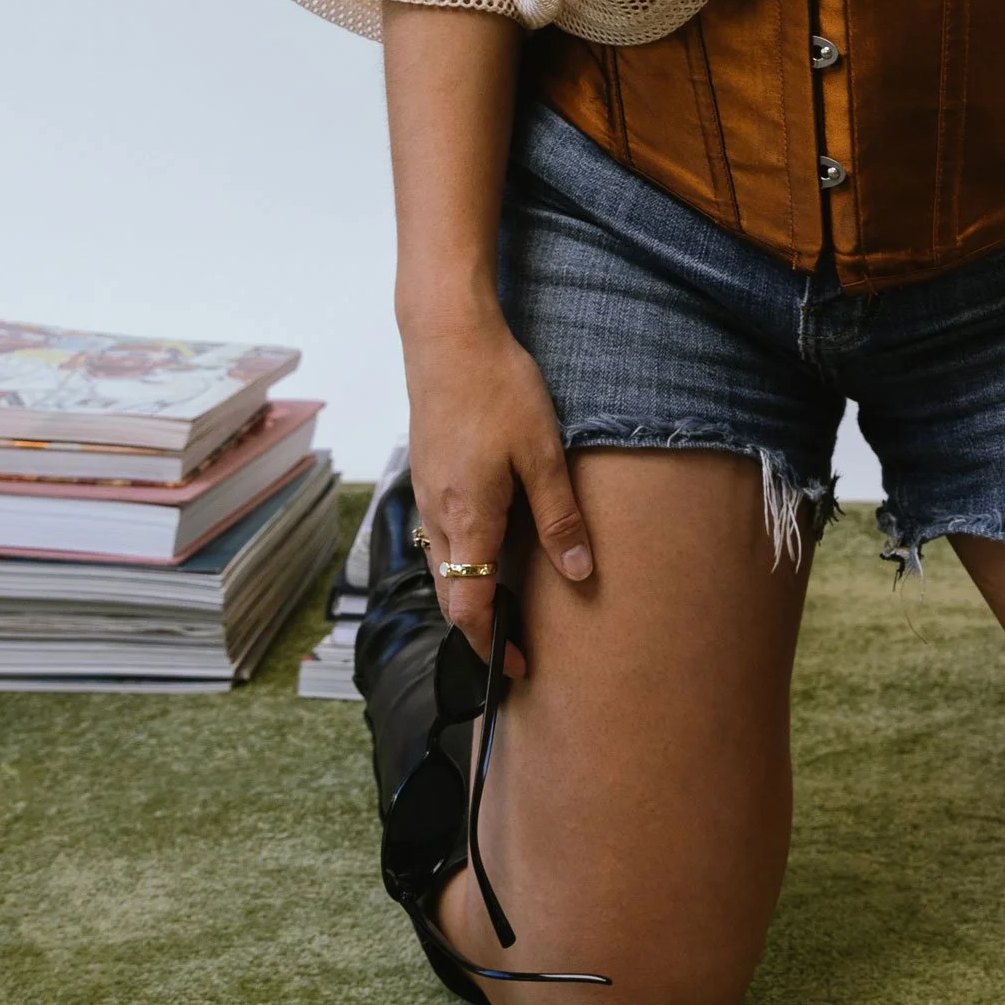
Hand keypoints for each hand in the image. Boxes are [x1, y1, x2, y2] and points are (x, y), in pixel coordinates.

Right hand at [402, 304, 592, 664]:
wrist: (446, 338)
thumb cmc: (497, 389)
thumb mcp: (543, 452)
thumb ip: (558, 516)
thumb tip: (579, 573)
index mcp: (469, 521)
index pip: (470, 609)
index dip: (491, 646)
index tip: (517, 667)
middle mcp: (438, 517)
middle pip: (450, 596)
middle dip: (479, 628)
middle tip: (517, 644)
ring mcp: (426, 494)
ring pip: (441, 567)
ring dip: (468, 594)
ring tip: (506, 604)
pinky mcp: (426, 473)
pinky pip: (438, 536)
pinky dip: (458, 560)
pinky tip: (487, 545)